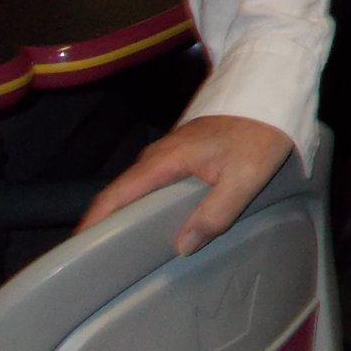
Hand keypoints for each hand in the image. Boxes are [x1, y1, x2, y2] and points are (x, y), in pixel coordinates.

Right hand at [79, 115, 293, 255]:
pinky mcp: (186, 151)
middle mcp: (161, 153)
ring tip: (125, 247)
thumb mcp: (244, 178)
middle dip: (106, 223)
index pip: (116, 195)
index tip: (76, 251)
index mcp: (166, 159)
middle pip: (123, 193)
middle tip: (99, 260)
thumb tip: (181, 246)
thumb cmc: (260, 131)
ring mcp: (172, 150)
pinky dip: (149, 201)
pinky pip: (157, 180)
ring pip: (141, 186)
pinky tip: (160, 220)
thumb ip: (214, 213)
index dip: (93, 223)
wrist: (273, 90)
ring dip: (129, 212)